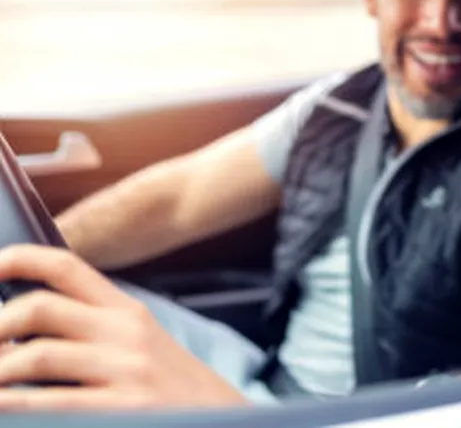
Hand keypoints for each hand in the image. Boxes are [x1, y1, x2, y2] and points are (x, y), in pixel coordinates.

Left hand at [0, 244, 247, 410]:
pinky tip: (4, 410)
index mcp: (126, 311)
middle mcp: (126, 332)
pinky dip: (14, 407)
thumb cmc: (170, 392)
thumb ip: (93, 329)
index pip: (63, 266)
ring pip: (36, 356)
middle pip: (39, 308)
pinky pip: (50, 404)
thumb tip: (18, 328)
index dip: (15, 261)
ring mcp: (126, 371)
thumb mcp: (140, 346)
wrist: (226, 422)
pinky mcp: (125, 408)